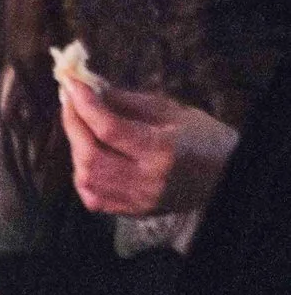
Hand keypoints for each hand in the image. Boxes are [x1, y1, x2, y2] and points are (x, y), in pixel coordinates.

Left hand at [59, 76, 237, 219]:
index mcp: (162, 151)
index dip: (84, 104)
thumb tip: (90, 87)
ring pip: (87, 178)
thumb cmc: (203, 138)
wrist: (226, 176)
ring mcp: (139, 200)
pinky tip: (87, 155)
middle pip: (91, 155)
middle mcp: (148, 180)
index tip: (71, 82)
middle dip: (73, 123)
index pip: (110, 129)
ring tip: (80, 124)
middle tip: (69, 100)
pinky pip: (93, 197)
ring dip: (75, 148)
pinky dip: (82, 174)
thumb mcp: (171, 110)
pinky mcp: (134, 211)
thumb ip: (127, 101)